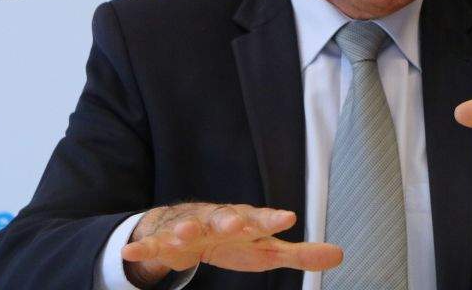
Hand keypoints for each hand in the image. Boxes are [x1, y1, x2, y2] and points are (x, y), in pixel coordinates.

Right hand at [121, 202, 342, 287]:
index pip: (262, 220)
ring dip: (186, 228)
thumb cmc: (235, 240)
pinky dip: (143, 246)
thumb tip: (340, 254)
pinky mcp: (162, 239)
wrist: (187, 230)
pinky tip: (132, 249)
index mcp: (245, 221)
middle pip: (225, 217)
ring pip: (188, 225)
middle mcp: (218, 219)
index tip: (287, 219)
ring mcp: (189, 226)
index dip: (272, 220)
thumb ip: (299, 254)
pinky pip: (152, 243)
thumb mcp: (266, 250)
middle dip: (231, 219)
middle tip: (238, 223)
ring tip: (185, 233)